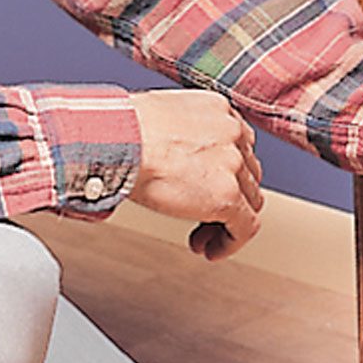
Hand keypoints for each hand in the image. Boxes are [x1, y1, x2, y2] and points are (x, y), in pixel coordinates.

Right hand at [128, 90, 264, 260]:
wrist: (114, 138)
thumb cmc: (121, 128)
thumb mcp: (164, 120)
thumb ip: (187, 137)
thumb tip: (183, 163)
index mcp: (220, 112)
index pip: (240, 149)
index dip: (228, 175)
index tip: (207, 191)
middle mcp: (234, 134)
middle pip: (246, 177)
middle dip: (228, 200)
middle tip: (201, 219)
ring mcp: (234, 165)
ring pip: (249, 203)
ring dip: (226, 223)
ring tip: (200, 238)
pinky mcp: (228, 195)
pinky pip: (245, 227)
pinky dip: (231, 243)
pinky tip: (211, 251)